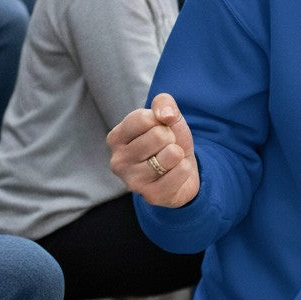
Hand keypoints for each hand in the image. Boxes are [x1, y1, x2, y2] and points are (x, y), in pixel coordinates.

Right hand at [106, 93, 199, 207]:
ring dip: (178, 154)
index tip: (159, 128)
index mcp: (116, 138)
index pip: (143, 118)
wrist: (182, 170)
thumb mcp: (167, 116)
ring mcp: (133, 181)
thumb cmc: (168, 141)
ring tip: (169, 161)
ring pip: (171, 154)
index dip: (161, 120)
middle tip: (166, 147)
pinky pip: (181, 171)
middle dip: (171, 138)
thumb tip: (166, 115)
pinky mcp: (151, 195)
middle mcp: (118, 161)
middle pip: (158, 135)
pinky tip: (174, 174)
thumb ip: (164, 104)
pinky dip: (185, 169)